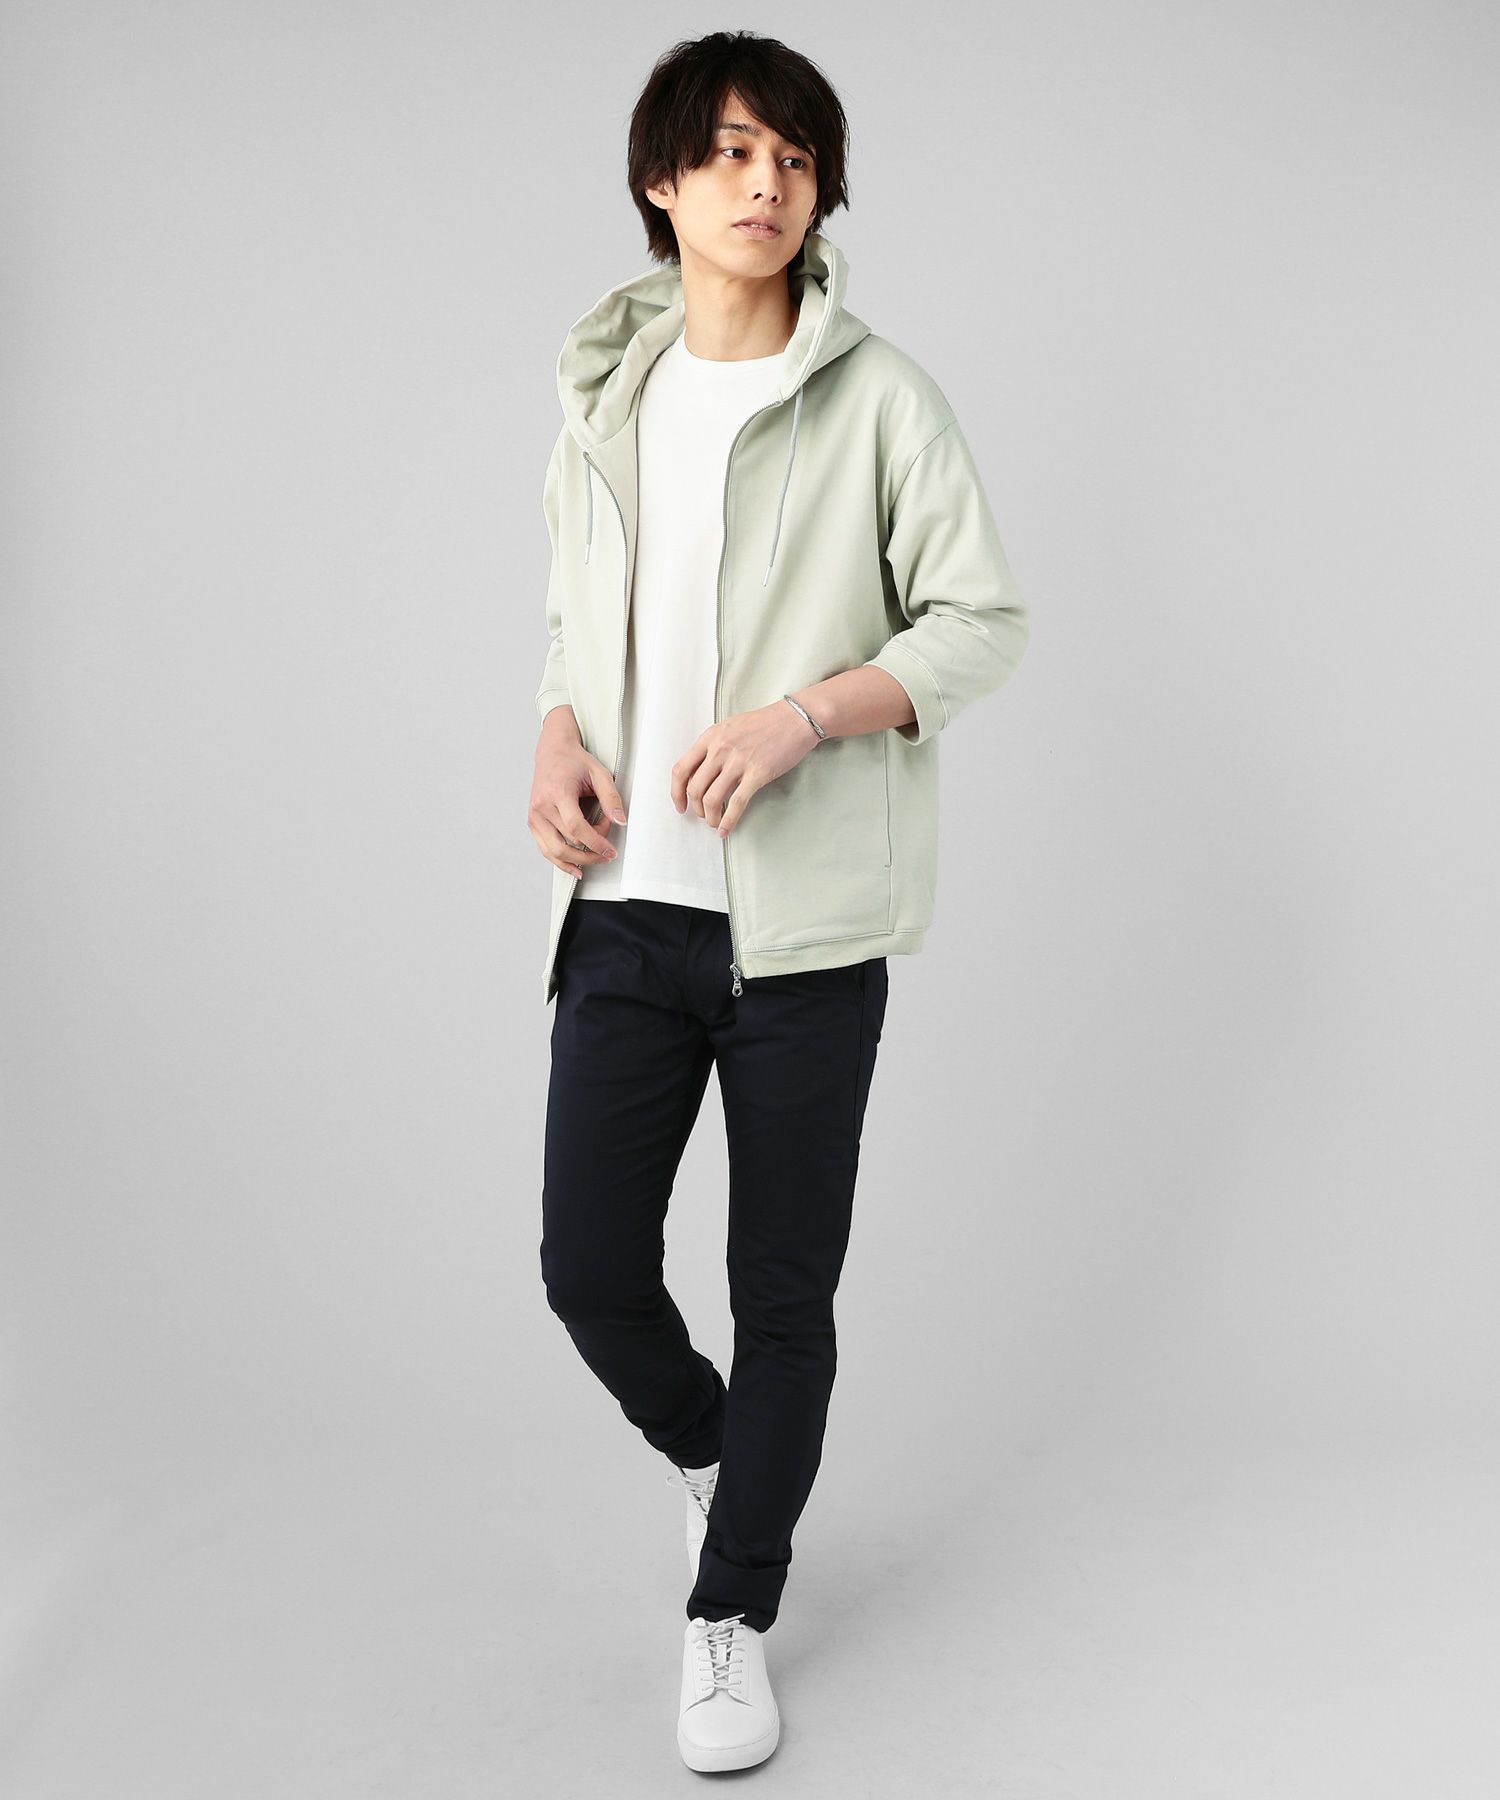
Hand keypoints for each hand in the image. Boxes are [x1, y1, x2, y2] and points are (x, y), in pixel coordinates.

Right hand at [529, 709, 626, 878]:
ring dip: (578, 861)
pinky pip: (546, 849)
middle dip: (591, 850)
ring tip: (595, 859)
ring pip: (554, 851)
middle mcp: (541, 806)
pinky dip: (561, 861)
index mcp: (557, 793)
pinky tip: (576, 867)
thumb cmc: (574, 762)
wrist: (552, 752)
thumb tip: (620, 821)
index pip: (576, 827)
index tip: (610, 850)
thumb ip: (611, 797)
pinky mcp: (533, 822)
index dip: (595, 843)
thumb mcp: (599, 773)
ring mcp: (534, 816)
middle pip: (567, 842)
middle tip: (607, 850)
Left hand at [671, 698, 822, 837]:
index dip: (676, 792)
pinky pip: (736, 803)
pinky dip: (728, 821)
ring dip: (710, 817)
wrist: (795, 719)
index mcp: (710, 737)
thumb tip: (701, 773)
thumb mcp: (729, 728)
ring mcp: (738, 762)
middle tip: (702, 815)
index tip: (680, 805)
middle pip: (694, 788)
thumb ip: (713, 747)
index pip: (681, 769)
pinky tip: (725, 830)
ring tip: (714, 822)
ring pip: (712, 799)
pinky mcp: (757, 774)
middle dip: (695, 808)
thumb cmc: (765, 723)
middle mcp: (720, 749)